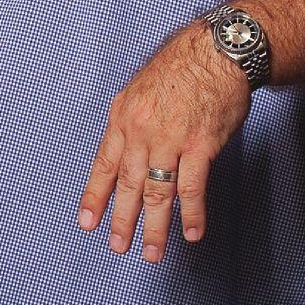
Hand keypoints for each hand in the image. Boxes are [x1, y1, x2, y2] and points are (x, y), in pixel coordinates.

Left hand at [78, 22, 251, 260]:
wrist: (216, 52)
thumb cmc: (182, 68)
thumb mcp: (140, 90)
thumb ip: (132, 123)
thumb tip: (126, 152)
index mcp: (124, 118)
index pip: (104, 164)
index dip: (95, 195)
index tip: (87, 222)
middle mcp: (142, 131)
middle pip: (128, 183)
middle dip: (122, 219)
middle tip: (118, 247)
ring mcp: (170, 139)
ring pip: (157, 192)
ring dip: (156, 226)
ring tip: (152, 253)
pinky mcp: (200, 145)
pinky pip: (192, 187)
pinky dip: (192, 213)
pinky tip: (192, 233)